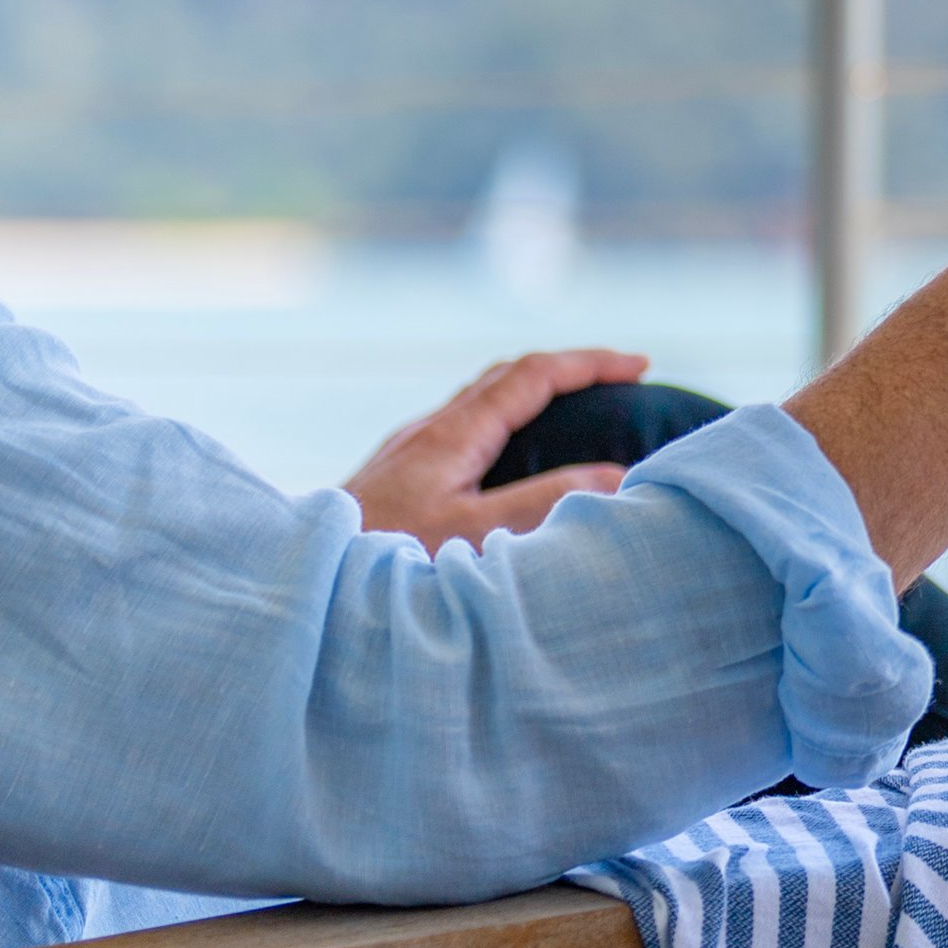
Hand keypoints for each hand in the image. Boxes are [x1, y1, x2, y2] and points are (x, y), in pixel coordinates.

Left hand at [345, 348, 649, 548]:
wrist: (304, 583)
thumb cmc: (384, 562)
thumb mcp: (474, 534)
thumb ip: (545, 500)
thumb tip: (618, 474)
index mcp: (452, 433)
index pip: (533, 373)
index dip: (591, 364)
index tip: (642, 366)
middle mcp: (428, 431)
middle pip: (507, 377)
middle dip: (568, 371)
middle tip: (619, 382)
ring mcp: (408, 452)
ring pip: (481, 401)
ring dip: (534, 395)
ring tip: (576, 415)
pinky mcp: (396, 477)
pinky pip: (464, 428)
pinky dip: (506, 424)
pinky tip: (509, 461)